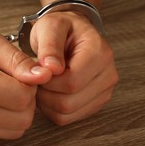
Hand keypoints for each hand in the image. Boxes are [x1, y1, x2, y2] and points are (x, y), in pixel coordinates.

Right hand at [0, 30, 51, 141]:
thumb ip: (17, 60)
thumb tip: (43, 75)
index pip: (23, 96)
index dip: (30, 83)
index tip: (20, 72)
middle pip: (23, 117)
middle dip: (27, 99)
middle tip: (13, 82)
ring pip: (15, 130)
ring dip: (18, 111)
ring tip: (3, 91)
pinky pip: (0, 134)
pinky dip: (5, 120)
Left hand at [30, 11, 118, 125]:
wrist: (71, 33)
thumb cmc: (60, 28)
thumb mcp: (50, 27)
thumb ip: (49, 46)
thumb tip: (51, 69)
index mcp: (99, 53)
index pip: (71, 82)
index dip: (47, 81)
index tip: (36, 69)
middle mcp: (108, 74)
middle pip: (69, 102)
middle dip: (45, 92)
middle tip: (36, 77)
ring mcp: (104, 91)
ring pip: (68, 113)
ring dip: (47, 102)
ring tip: (42, 82)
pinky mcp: (96, 103)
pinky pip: (68, 118)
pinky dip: (52, 109)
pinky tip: (50, 90)